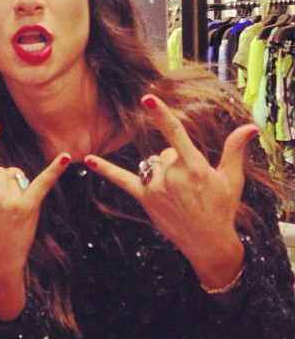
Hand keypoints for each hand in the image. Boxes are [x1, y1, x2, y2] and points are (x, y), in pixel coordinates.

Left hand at [84, 94, 257, 286]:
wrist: (207, 241)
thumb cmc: (222, 208)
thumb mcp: (231, 179)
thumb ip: (235, 150)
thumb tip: (250, 126)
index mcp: (194, 167)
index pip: (175, 133)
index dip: (161, 114)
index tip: (147, 97)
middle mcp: (172, 175)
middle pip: (166, 151)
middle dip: (177, 161)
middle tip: (192, 184)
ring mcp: (156, 187)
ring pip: (153, 163)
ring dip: (162, 170)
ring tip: (179, 193)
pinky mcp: (144, 198)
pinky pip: (122, 180)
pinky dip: (105, 170)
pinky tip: (88, 160)